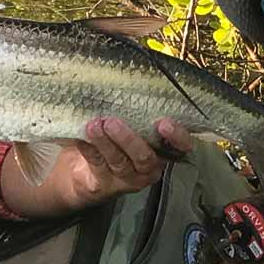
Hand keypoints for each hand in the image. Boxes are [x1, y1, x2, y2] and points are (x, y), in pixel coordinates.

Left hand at [69, 117, 193, 205]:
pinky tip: (82, 136)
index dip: (177, 137)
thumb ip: (136, 112)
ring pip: (119, 161)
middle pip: (144, 157)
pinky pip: (97, 163)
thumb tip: (130, 80)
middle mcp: (148, 168)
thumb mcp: (131, 125)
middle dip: (129, 139)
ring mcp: (126, 179)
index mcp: (162, 150)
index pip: (180, 147)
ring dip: (105, 142)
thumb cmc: (115, 139)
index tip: (164, 123)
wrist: (85, 171)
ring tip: (94, 126)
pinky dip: (89, 147)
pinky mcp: (104, 184)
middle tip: (113, 122)